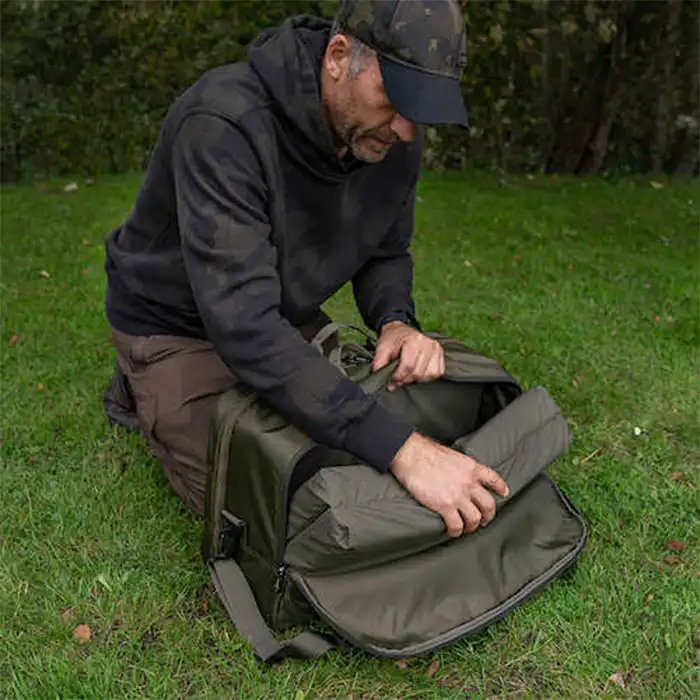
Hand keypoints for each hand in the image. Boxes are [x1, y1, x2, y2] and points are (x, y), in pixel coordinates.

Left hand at [372, 321, 444, 391]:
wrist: (400, 331)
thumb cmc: (393, 339)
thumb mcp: (382, 347)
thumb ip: (379, 361)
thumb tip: (378, 374)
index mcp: (415, 339)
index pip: (408, 366)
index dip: (398, 377)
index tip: (391, 381)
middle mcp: (429, 344)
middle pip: (418, 373)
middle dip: (405, 380)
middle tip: (396, 381)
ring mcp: (437, 349)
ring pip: (429, 375)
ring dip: (416, 380)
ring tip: (406, 376)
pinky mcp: (440, 355)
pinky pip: (437, 373)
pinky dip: (427, 377)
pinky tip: (417, 374)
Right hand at [390, 432, 508, 536]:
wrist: (411, 455)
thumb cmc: (425, 452)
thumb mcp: (452, 455)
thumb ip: (460, 467)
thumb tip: (458, 474)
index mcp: (471, 467)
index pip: (493, 479)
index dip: (500, 487)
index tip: (504, 493)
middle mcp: (469, 482)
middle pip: (488, 504)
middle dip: (488, 515)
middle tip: (484, 520)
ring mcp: (458, 495)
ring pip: (475, 518)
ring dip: (472, 525)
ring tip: (467, 528)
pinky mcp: (445, 506)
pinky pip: (457, 525)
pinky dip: (456, 531)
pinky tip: (453, 532)